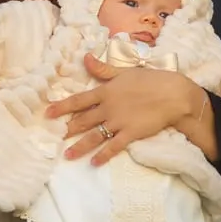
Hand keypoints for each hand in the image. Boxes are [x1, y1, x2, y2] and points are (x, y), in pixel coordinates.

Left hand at [47, 54, 205, 164]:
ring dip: (80, 146)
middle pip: (83, 120)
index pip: (79, 100)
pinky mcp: (130, 133)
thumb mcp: (124, 71)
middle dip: (67, 129)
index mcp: (106, 91)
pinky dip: (103, 155)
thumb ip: (103, 69)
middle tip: (52, 137)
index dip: (62, 107)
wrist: (172, 93)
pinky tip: (94, 163)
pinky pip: (113, 146)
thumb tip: (86, 58)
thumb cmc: (150, 80)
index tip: (48, 113)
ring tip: (67, 155)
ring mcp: (119, 121)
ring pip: (94, 135)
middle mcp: (108, 107)